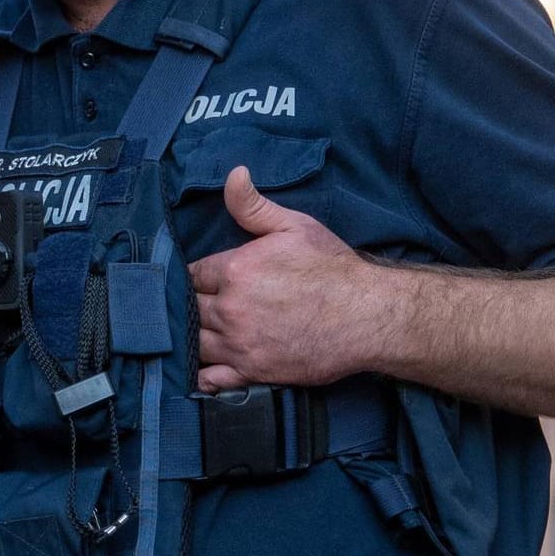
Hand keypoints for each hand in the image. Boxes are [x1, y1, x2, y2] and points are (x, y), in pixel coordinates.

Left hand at [188, 166, 390, 391]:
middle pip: (188, 308)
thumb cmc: (332, 268)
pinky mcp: (253, 373)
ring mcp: (240, 344)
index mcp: (235, 270)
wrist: (366, 315)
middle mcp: (230, 309)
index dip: (193, 276)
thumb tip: (233, 174)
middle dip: (190, 305)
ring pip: (194, 342)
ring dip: (191, 336)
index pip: (191, 274)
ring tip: (195, 332)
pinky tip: (198, 371)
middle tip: (196, 305)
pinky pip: (212, 381)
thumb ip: (253, 206)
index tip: (200, 279)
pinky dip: (201, 377)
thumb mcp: (294, 226)